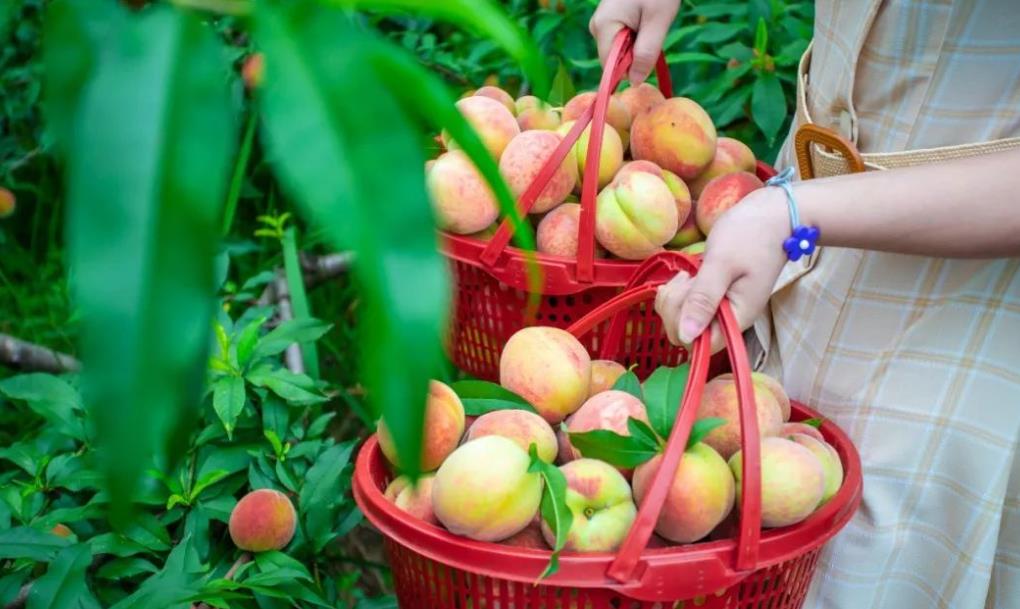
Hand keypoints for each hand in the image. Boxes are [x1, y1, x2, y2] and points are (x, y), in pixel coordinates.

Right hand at [589, 0, 681, 83]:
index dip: (630, 69)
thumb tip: (634, 82)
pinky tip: (646, 20)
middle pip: (614, 59)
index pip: (610, 67)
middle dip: (636, 55)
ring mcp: (602, 22)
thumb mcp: (658, 21)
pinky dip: (637, 36)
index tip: (649, 55)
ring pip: (620, 50)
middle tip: (653, 32)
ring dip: (639, 45)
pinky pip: (621, 39)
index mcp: (603, 26)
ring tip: (651, 22)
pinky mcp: (610, 19)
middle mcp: (597, 26)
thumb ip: (646, 53)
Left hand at [655, 187, 789, 350]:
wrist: (772, 215)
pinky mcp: (713, 295)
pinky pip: (686, 305)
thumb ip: (703, 299)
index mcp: (736, 317)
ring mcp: (720, 307)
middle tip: (685, 278)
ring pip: (682, 319)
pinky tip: (686, 275)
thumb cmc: (750, 235)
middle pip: (686, 333)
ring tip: (688, 274)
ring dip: (675, 298)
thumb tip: (686, 336)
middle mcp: (728, 318)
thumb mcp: (722, 264)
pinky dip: (678, 292)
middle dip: (674, 308)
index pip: (699, 344)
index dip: (681, 325)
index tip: (685, 292)